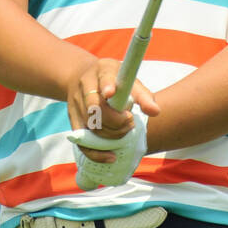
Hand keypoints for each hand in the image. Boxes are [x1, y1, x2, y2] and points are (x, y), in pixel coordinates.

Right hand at [65, 57, 159, 188]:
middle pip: (95, 107)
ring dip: (110, 135)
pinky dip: (97, 152)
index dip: (106, 85)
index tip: (111, 93)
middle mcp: (85, 85)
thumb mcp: (129, 80)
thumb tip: (155, 111)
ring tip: (125, 131)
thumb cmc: (114, 81)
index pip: (103, 77)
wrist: (84, 77)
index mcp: (102, 70)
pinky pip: (82, 141)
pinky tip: (111, 156)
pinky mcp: (73, 120)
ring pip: (90, 125)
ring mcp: (76, 103)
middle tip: (130, 122)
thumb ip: (143, 95)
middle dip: (115, 121)